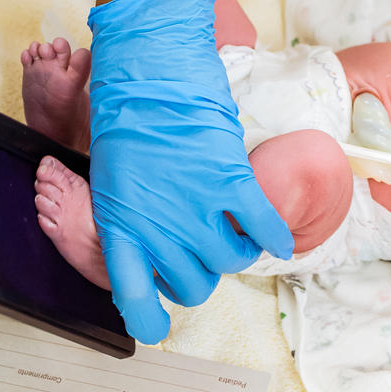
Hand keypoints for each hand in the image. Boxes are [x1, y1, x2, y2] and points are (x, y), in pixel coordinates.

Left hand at [88, 0, 292, 343]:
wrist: (151, 68)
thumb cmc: (127, 116)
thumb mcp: (115, 178)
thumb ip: (133, 218)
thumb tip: (157, 247)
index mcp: (120, 226)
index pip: (134, 301)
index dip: (150, 322)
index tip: (157, 323)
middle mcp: (158, 227)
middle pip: (192, 287)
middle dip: (201, 276)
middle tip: (202, 253)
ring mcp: (197, 208)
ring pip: (230, 263)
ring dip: (237, 253)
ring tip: (234, 232)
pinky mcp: (231, 183)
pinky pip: (263, 230)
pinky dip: (275, 236)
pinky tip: (275, 235)